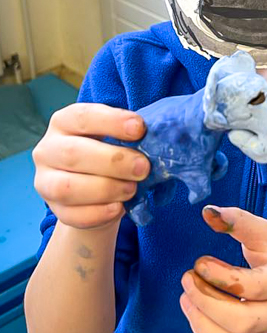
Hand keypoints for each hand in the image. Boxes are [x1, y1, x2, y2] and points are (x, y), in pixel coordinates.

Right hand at [33, 103, 148, 230]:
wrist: (94, 187)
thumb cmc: (108, 151)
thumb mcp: (115, 136)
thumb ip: (128, 136)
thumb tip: (155, 141)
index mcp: (64, 122)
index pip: (82, 117)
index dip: (112, 122)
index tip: (140, 129)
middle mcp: (48, 149)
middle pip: (74, 154)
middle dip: (114, 161)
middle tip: (144, 168)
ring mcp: (45, 181)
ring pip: (68, 187)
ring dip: (106, 189)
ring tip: (132, 189)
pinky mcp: (54, 209)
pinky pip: (72, 215)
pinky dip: (99, 213)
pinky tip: (119, 208)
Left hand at [180, 206, 266, 332]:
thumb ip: (238, 221)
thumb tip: (207, 212)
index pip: (254, 287)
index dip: (221, 277)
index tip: (199, 262)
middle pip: (243, 321)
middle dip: (207, 302)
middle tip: (187, 278)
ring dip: (202, 321)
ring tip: (186, 295)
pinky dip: (205, 332)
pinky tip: (194, 309)